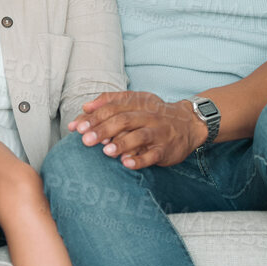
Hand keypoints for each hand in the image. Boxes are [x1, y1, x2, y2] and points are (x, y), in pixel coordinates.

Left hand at [69, 91, 204, 169]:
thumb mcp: (135, 101)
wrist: (188, 124)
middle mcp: (147, 117)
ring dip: (122, 144)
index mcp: (137, 104)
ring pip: (139, 136)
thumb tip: (85, 107)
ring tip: (106, 151)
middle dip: (103, 130)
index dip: (94, 117)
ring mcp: (158, 133)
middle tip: (86, 140)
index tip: (77, 128)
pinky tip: (126, 163)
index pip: (112, 108)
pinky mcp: (166, 150)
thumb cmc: (154, 114)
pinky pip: (153, 155)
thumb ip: (109, 102)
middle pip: (124, 120)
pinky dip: (140, 160)